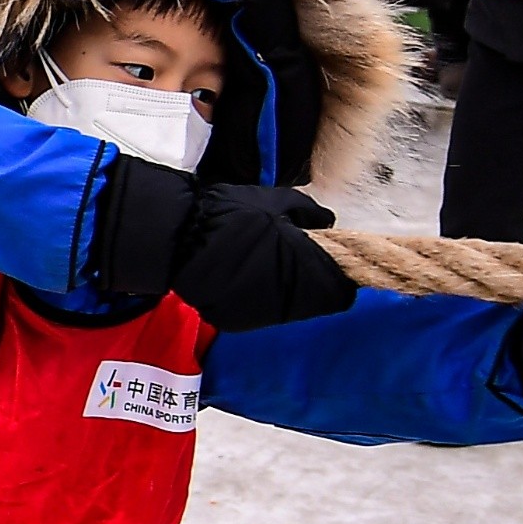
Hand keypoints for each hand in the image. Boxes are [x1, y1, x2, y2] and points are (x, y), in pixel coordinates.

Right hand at [168, 182, 353, 329]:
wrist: (181, 238)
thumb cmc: (232, 215)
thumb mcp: (278, 200)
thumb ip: (309, 212)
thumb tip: (325, 221)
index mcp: (307, 274)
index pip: (341, 293)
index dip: (336, 274)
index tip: (325, 257)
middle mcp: (289, 303)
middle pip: (314, 301)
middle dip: (309, 279)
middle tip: (291, 252)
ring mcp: (261, 317)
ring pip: (287, 307)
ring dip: (284, 287)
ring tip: (263, 260)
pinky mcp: (236, 322)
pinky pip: (259, 310)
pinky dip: (259, 295)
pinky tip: (243, 272)